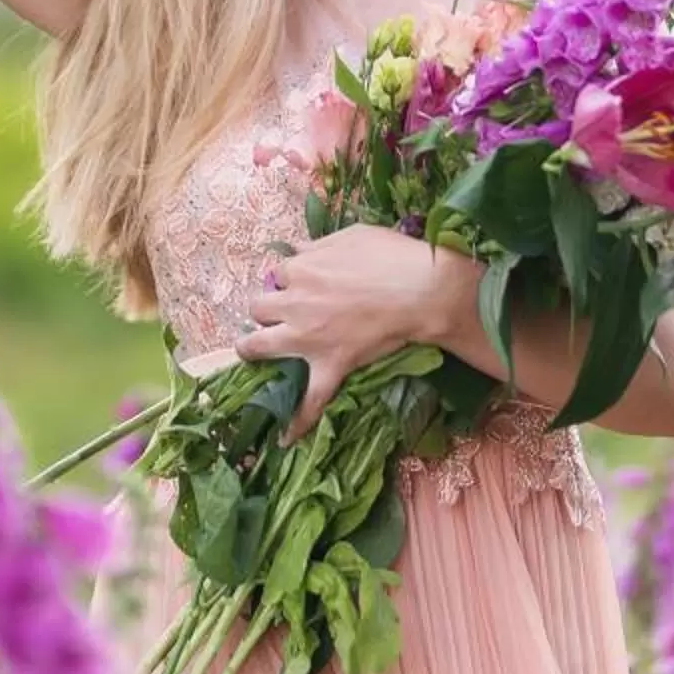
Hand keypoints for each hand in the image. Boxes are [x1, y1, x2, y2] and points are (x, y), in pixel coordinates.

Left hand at [232, 223, 453, 442]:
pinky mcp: (330, 365)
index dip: (287, 280)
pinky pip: (310, 400)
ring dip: (252, 348)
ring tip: (252, 353)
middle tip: (279, 313)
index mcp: (301, 269)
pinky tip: (285, 437)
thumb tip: (299, 251)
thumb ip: (319, 246)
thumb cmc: (391, 256)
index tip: (297, 284)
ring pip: (259, 345)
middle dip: (265, 309)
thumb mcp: (350, 235)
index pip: (278, 274)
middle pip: (257, 307)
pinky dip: (298, 421)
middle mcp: (295, 303)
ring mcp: (308, 338)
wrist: (421, 290)